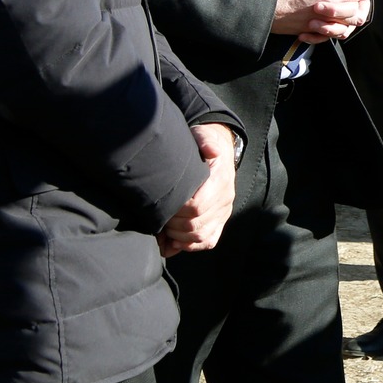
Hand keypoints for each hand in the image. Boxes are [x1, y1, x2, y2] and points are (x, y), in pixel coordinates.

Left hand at [161, 123, 236, 256]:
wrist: (219, 150)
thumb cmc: (203, 145)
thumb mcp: (202, 136)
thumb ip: (205, 141)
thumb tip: (212, 150)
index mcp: (220, 179)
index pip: (197, 206)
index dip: (176, 210)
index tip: (161, 204)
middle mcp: (225, 198)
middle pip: (196, 225)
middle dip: (172, 226)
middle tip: (157, 218)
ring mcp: (224, 211)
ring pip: (201, 236)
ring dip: (178, 238)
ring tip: (164, 229)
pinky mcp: (221, 220)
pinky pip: (209, 241)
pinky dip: (190, 246)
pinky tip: (175, 241)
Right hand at [271, 0, 367, 41]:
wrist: (264, 7)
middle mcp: (330, 11)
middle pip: (356, 9)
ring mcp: (321, 23)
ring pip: (347, 24)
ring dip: (348, 15)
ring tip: (344, 4)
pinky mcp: (311, 31)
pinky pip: (330, 35)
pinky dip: (332, 29)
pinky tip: (328, 19)